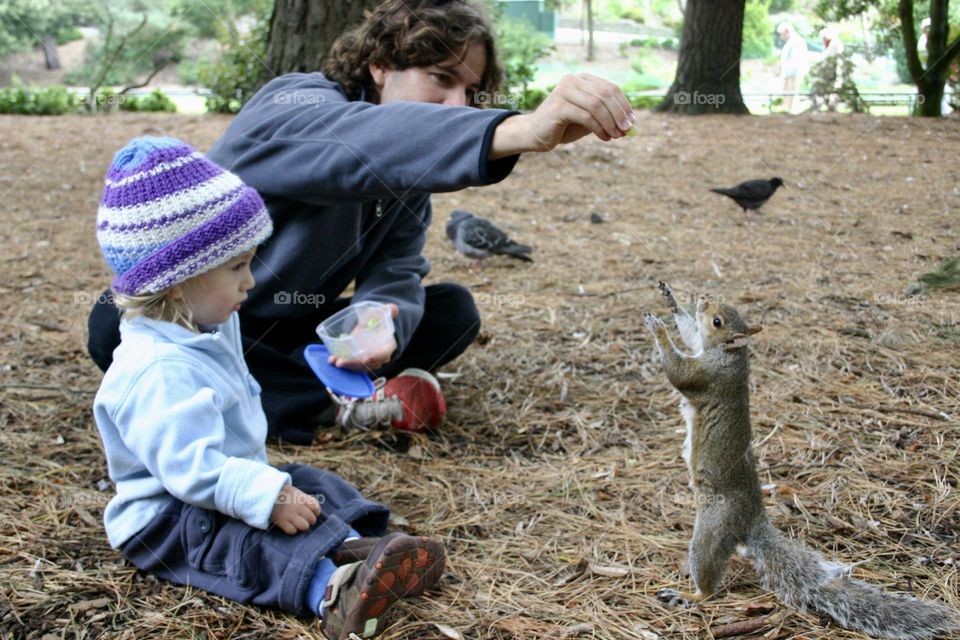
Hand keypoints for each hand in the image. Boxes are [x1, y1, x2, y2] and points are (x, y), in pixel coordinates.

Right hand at [270, 484, 320, 534]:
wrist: (266, 494)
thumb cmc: (283, 494)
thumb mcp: (296, 492)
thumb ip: (305, 499)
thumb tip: (314, 509)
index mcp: (302, 498)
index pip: (316, 507)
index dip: (316, 512)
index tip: (314, 513)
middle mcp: (298, 506)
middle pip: (312, 519)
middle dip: (310, 520)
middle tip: (306, 520)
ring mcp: (290, 514)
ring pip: (304, 526)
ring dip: (302, 526)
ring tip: (298, 524)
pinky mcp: (281, 522)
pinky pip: (292, 531)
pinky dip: (292, 530)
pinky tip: (290, 526)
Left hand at [328, 303, 398, 371]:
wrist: (373, 328)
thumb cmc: (378, 321)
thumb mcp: (382, 314)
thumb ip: (387, 310)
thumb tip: (392, 308)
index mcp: (388, 345)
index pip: (384, 353)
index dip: (376, 357)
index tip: (365, 359)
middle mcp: (379, 356)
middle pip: (369, 364)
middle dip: (355, 364)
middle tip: (341, 362)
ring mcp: (369, 361)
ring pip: (359, 367)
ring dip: (346, 365)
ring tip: (334, 360)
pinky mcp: (359, 361)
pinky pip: (352, 366)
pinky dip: (342, 363)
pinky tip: (332, 360)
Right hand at [489, 74, 634, 158]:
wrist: (535, 134)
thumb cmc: (563, 127)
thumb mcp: (589, 120)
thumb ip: (606, 118)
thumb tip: (630, 124)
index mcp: (582, 79)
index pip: (610, 88)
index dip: (624, 105)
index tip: (632, 122)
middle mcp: (573, 80)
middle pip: (605, 94)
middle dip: (619, 114)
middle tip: (626, 130)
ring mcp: (564, 91)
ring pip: (597, 105)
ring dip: (610, 122)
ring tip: (615, 136)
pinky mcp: (559, 106)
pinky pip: (586, 116)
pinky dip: (599, 128)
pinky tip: (604, 138)